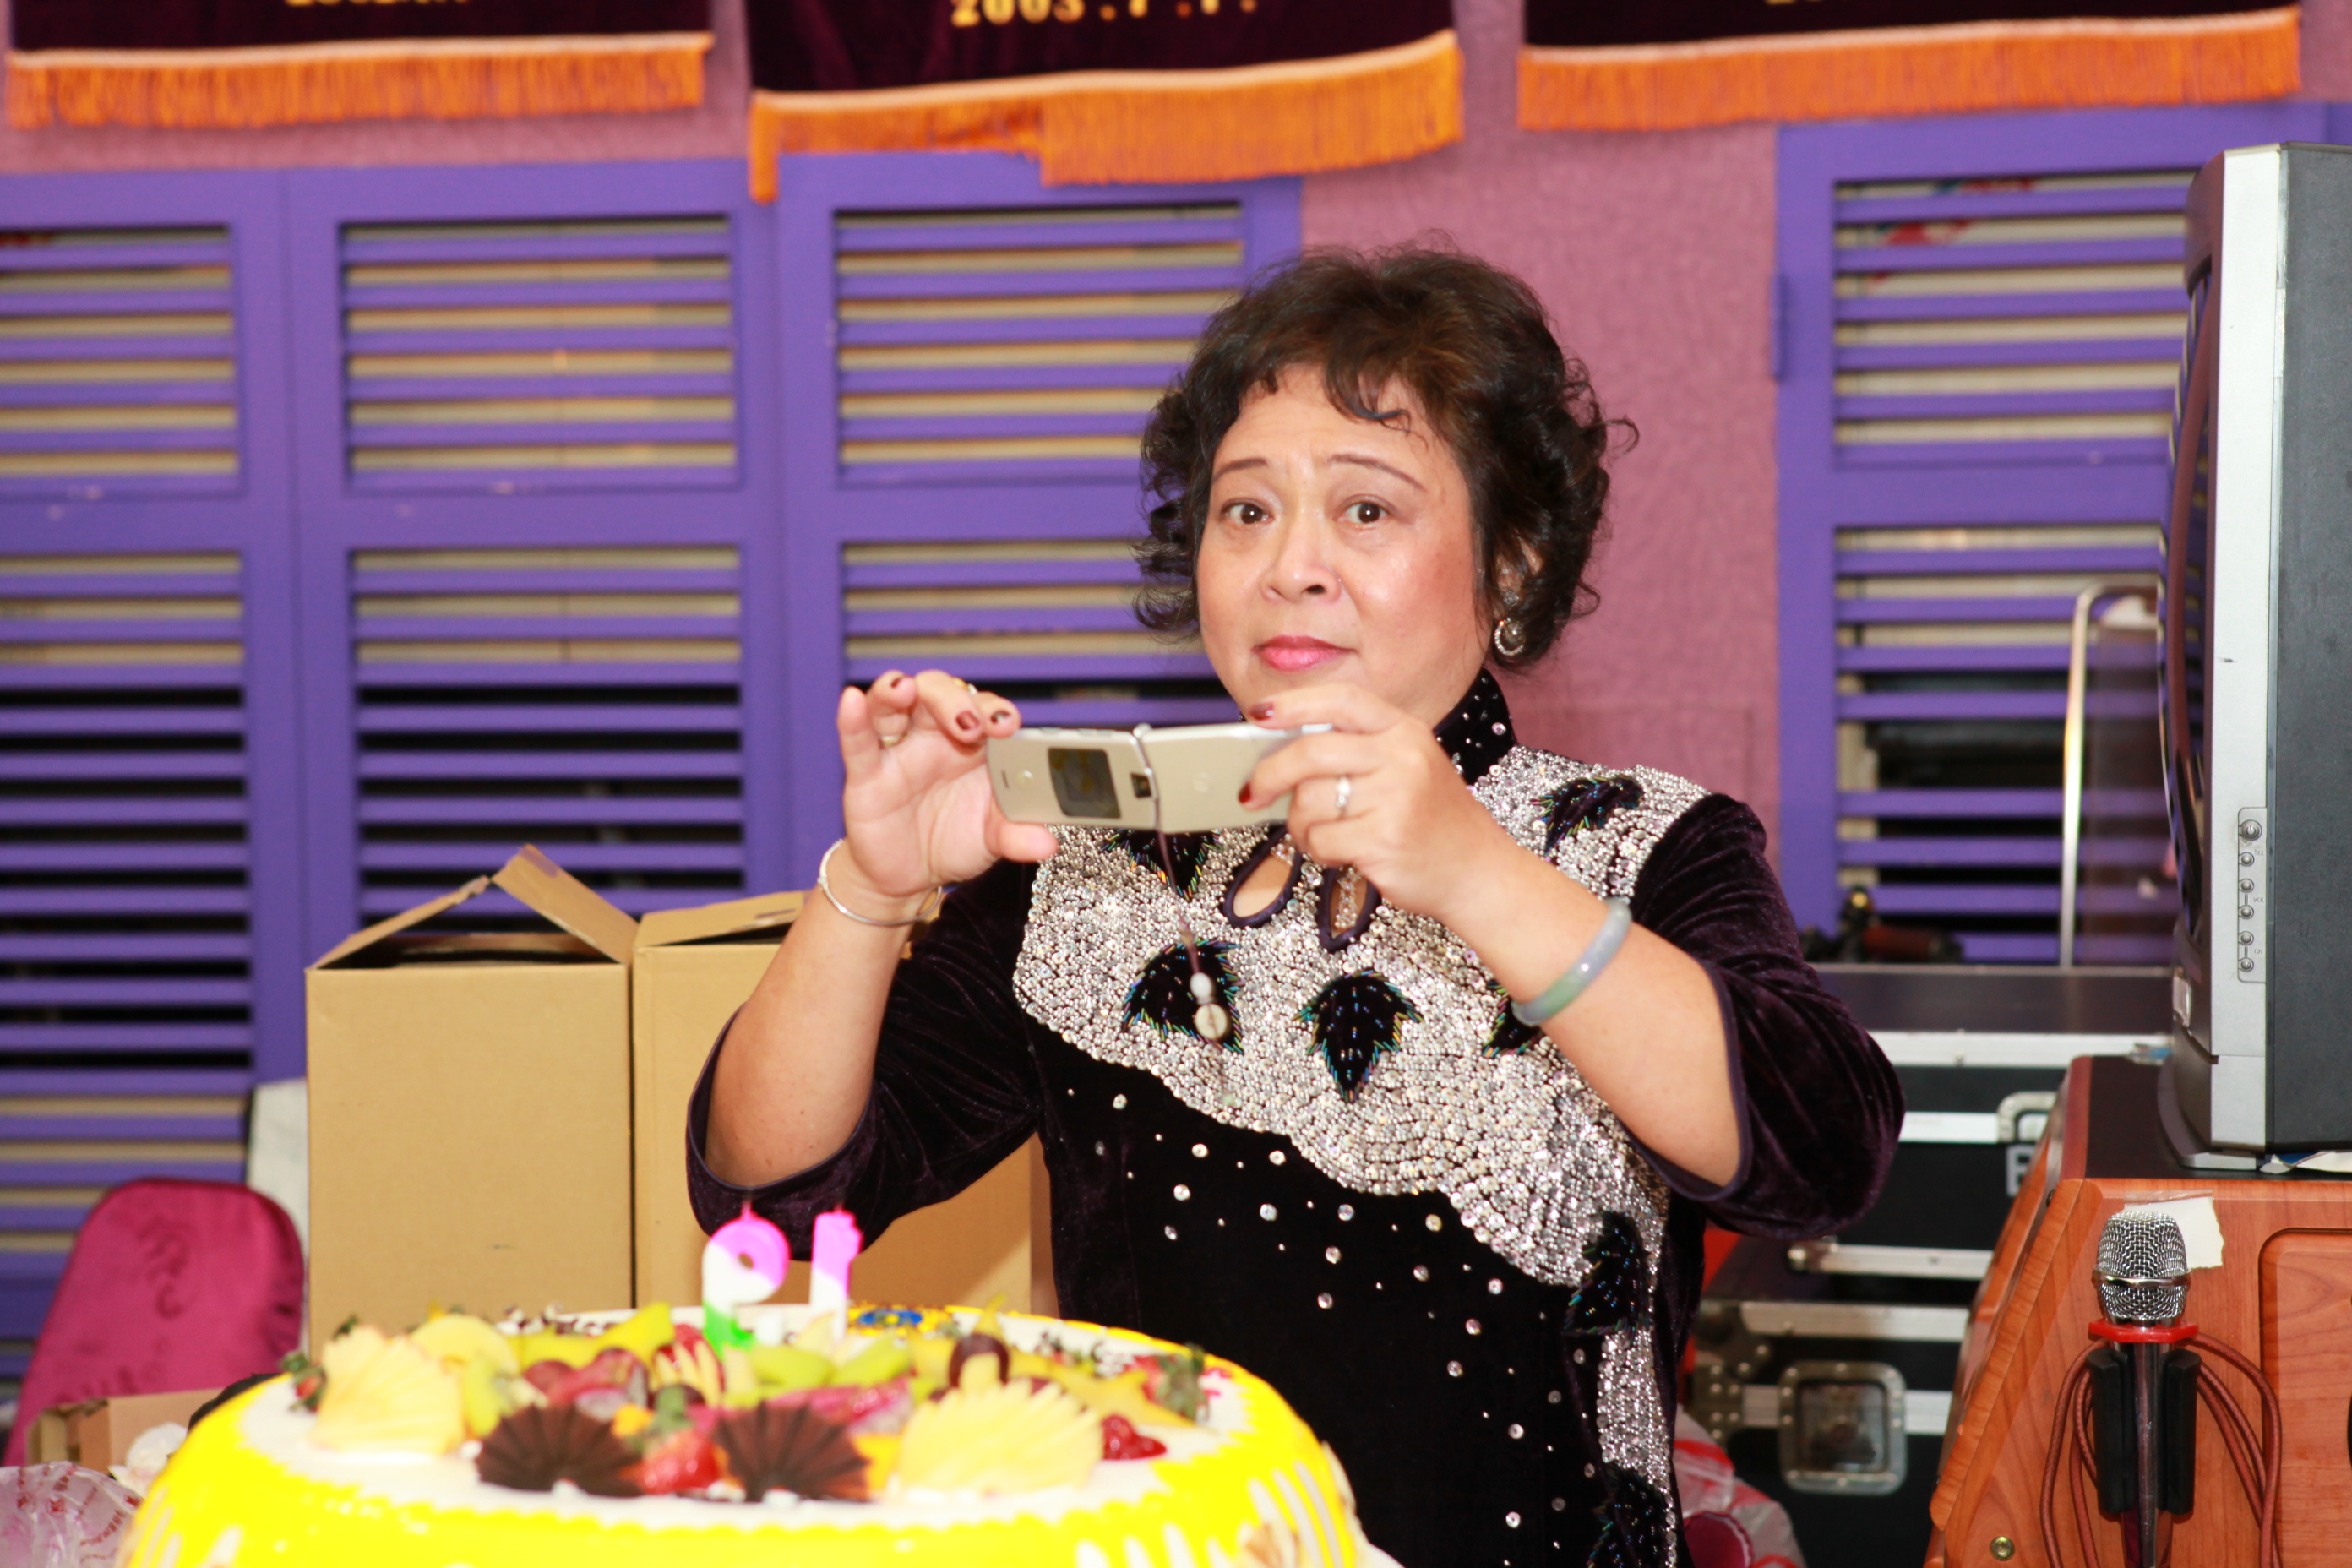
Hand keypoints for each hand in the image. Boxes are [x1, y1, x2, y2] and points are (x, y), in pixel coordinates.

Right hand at [832, 670, 1057, 907]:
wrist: (909, 876)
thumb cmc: (953, 841)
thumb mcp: (992, 840)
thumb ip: (1018, 836)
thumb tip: (1048, 844)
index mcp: (973, 745)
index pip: (985, 710)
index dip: (996, 711)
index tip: (1010, 725)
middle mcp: (934, 737)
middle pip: (940, 694)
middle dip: (956, 701)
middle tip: (973, 724)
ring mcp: (898, 751)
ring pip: (893, 703)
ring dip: (901, 690)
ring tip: (907, 690)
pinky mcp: (865, 775)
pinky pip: (857, 740)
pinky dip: (852, 718)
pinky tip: (852, 699)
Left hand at [1239, 683, 1523, 925]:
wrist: (1478, 872)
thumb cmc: (1430, 822)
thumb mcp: (1406, 769)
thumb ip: (1355, 753)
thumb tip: (1277, 752)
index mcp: (1404, 730)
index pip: (1340, 700)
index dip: (1294, 703)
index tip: (1258, 714)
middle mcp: (1403, 755)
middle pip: (1310, 752)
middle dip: (1270, 774)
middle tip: (1252, 793)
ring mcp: (1396, 796)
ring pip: (1309, 801)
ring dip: (1302, 826)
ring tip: (1325, 835)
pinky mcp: (1384, 838)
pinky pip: (1321, 839)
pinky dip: (1319, 851)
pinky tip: (1342, 854)